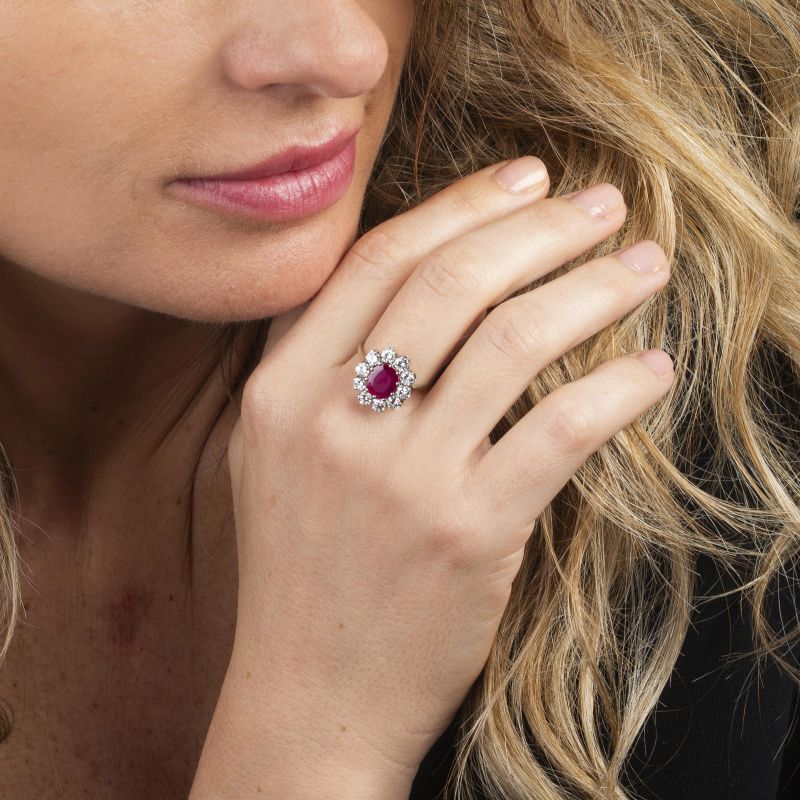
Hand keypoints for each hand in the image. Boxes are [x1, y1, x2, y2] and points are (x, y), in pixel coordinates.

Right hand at [224, 156, 672, 782]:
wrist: (311, 694)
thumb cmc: (303, 568)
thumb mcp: (278, 454)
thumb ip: (324, 365)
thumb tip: (424, 278)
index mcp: (279, 390)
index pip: (377, 260)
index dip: (462, 205)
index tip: (525, 178)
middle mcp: (333, 421)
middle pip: (452, 283)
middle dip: (541, 228)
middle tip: (602, 204)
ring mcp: (400, 477)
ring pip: (513, 341)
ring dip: (594, 290)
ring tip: (642, 266)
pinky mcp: (467, 534)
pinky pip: (558, 433)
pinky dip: (615, 392)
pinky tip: (652, 372)